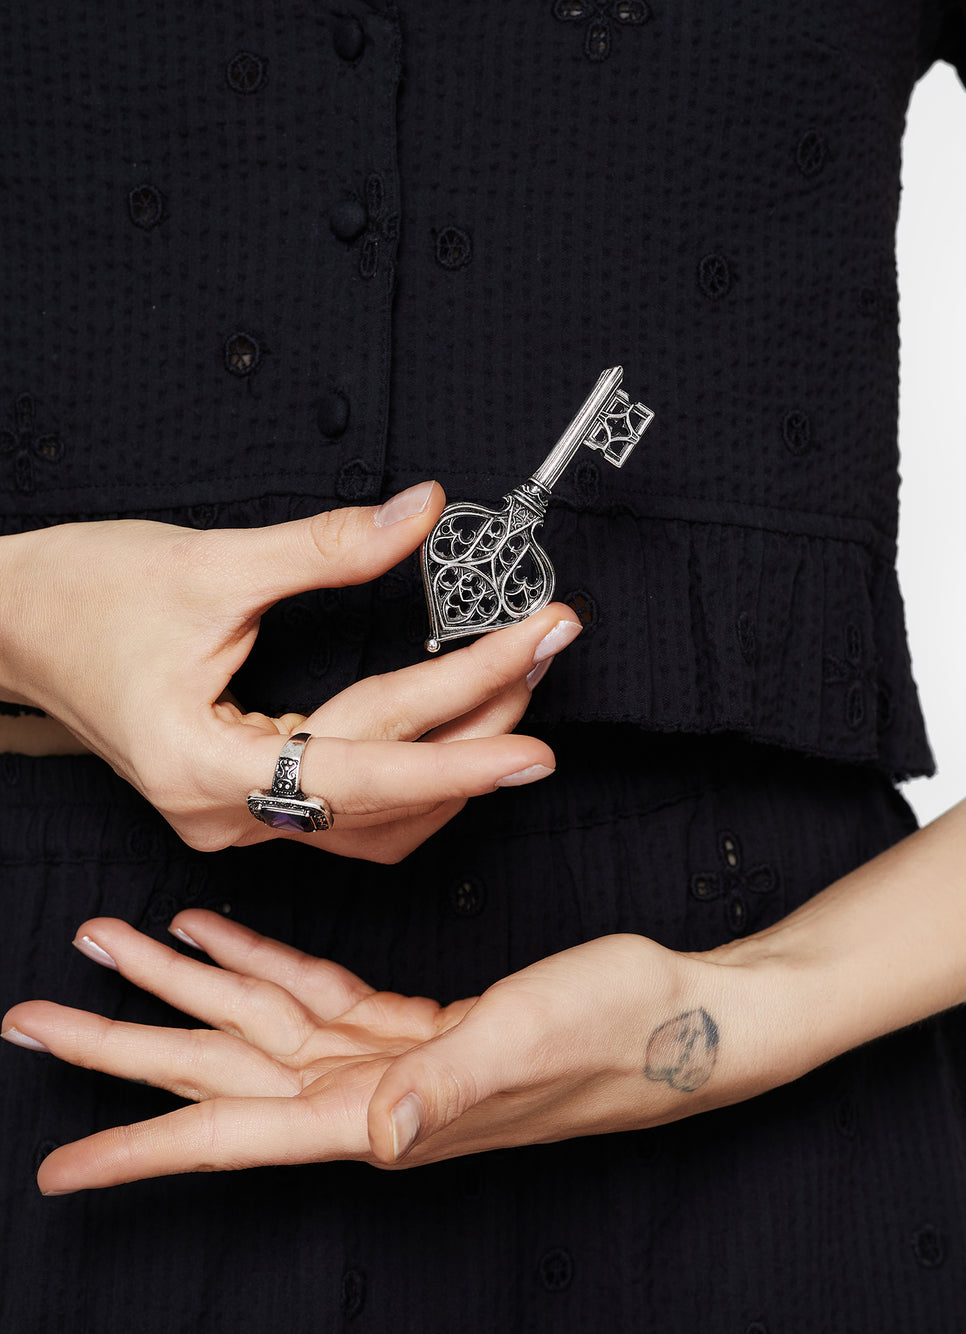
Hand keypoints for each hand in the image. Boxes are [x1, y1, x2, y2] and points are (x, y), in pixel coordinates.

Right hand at [0, 483, 581, 859]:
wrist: (12, 619)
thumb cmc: (85, 594)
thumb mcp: (212, 564)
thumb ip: (328, 548)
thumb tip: (421, 514)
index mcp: (204, 767)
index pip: (363, 771)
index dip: (458, 754)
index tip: (537, 740)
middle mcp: (220, 814)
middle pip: (380, 794)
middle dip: (475, 724)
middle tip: (544, 650)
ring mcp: (229, 817)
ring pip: (370, 819)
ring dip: (450, 757)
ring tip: (515, 679)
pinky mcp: (239, 799)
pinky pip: (345, 809)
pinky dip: (406, 772)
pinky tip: (454, 727)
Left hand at [1, 909, 775, 1192]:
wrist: (690, 1014)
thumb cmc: (623, 1028)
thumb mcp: (532, 1039)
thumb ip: (447, 1088)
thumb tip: (377, 1141)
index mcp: (383, 1113)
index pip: (238, 1133)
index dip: (144, 1143)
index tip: (59, 1162)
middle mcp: (373, 1097)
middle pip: (222, 1076)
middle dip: (126, 1047)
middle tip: (35, 1016)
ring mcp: (394, 1061)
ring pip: (259, 1024)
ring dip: (184, 987)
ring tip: (110, 941)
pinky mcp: (422, 1024)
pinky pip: (318, 991)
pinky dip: (265, 962)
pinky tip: (219, 935)